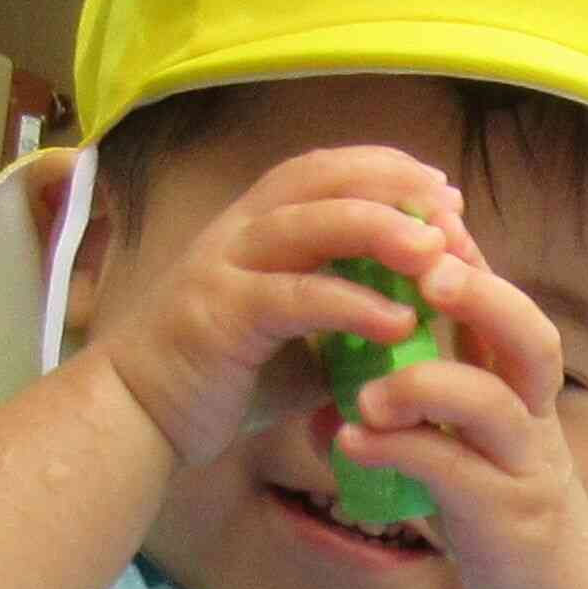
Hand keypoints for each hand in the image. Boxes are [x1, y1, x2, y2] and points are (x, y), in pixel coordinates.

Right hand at [79, 142, 460, 473]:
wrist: (135, 418)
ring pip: (308, 224)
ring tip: (437, 251)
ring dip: (379, 230)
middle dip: (393, 186)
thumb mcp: (293, 341)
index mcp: (255, 227)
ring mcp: (225, 269)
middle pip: (321, 181)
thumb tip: (410, 317)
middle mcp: (238, 233)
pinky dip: (352, 305)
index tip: (443, 192)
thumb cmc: (218, 379)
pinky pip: (295, 298)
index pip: (324, 171)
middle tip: (453, 210)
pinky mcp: (220, 316)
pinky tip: (400, 322)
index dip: (385, 170)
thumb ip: (340, 319)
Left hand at [318, 225, 587, 588]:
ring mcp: (524, 467)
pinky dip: (399, 453)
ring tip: (365, 390)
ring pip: (491, 403)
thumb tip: (342, 376)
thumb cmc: (501, 511)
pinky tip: (350, 444)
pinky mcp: (505, 519)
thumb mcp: (467, 444)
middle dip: (480, 294)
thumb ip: (421, 403)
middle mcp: (533, 417)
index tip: (419, 216)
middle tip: (424, 268)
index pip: (502, 303)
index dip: (467, 256)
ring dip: (424, 383)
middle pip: (528, 336)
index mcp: (520, 388)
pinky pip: (453, 474)